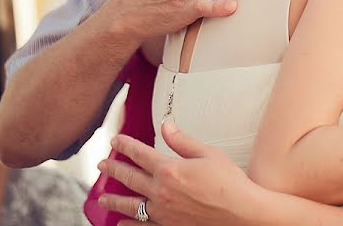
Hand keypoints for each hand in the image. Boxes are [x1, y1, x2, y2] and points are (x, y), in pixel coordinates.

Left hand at [97, 122, 256, 225]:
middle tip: (103, 164)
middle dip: (113, 168)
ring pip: (130, 204)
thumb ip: (183, 141)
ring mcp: (162, 212)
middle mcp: (161, 192)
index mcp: (170, 170)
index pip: (140, 153)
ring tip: (103, 197)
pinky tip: (120, 223)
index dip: (125, 145)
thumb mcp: (208, 154)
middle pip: (129, 177)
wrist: (240, 213)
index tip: (116, 140)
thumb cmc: (229, 183)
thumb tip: (167, 127)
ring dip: (113, 199)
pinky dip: (127, 225)